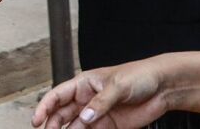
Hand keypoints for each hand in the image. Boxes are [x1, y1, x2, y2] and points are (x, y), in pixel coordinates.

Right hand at [32, 64, 176, 128]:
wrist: (162, 87)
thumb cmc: (139, 76)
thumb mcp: (118, 85)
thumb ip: (100, 103)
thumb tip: (85, 118)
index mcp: (84, 83)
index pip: (58, 95)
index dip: (45, 107)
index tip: (36, 121)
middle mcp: (87, 100)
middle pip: (62, 114)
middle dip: (53, 126)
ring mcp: (97, 114)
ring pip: (75, 127)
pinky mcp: (109, 126)